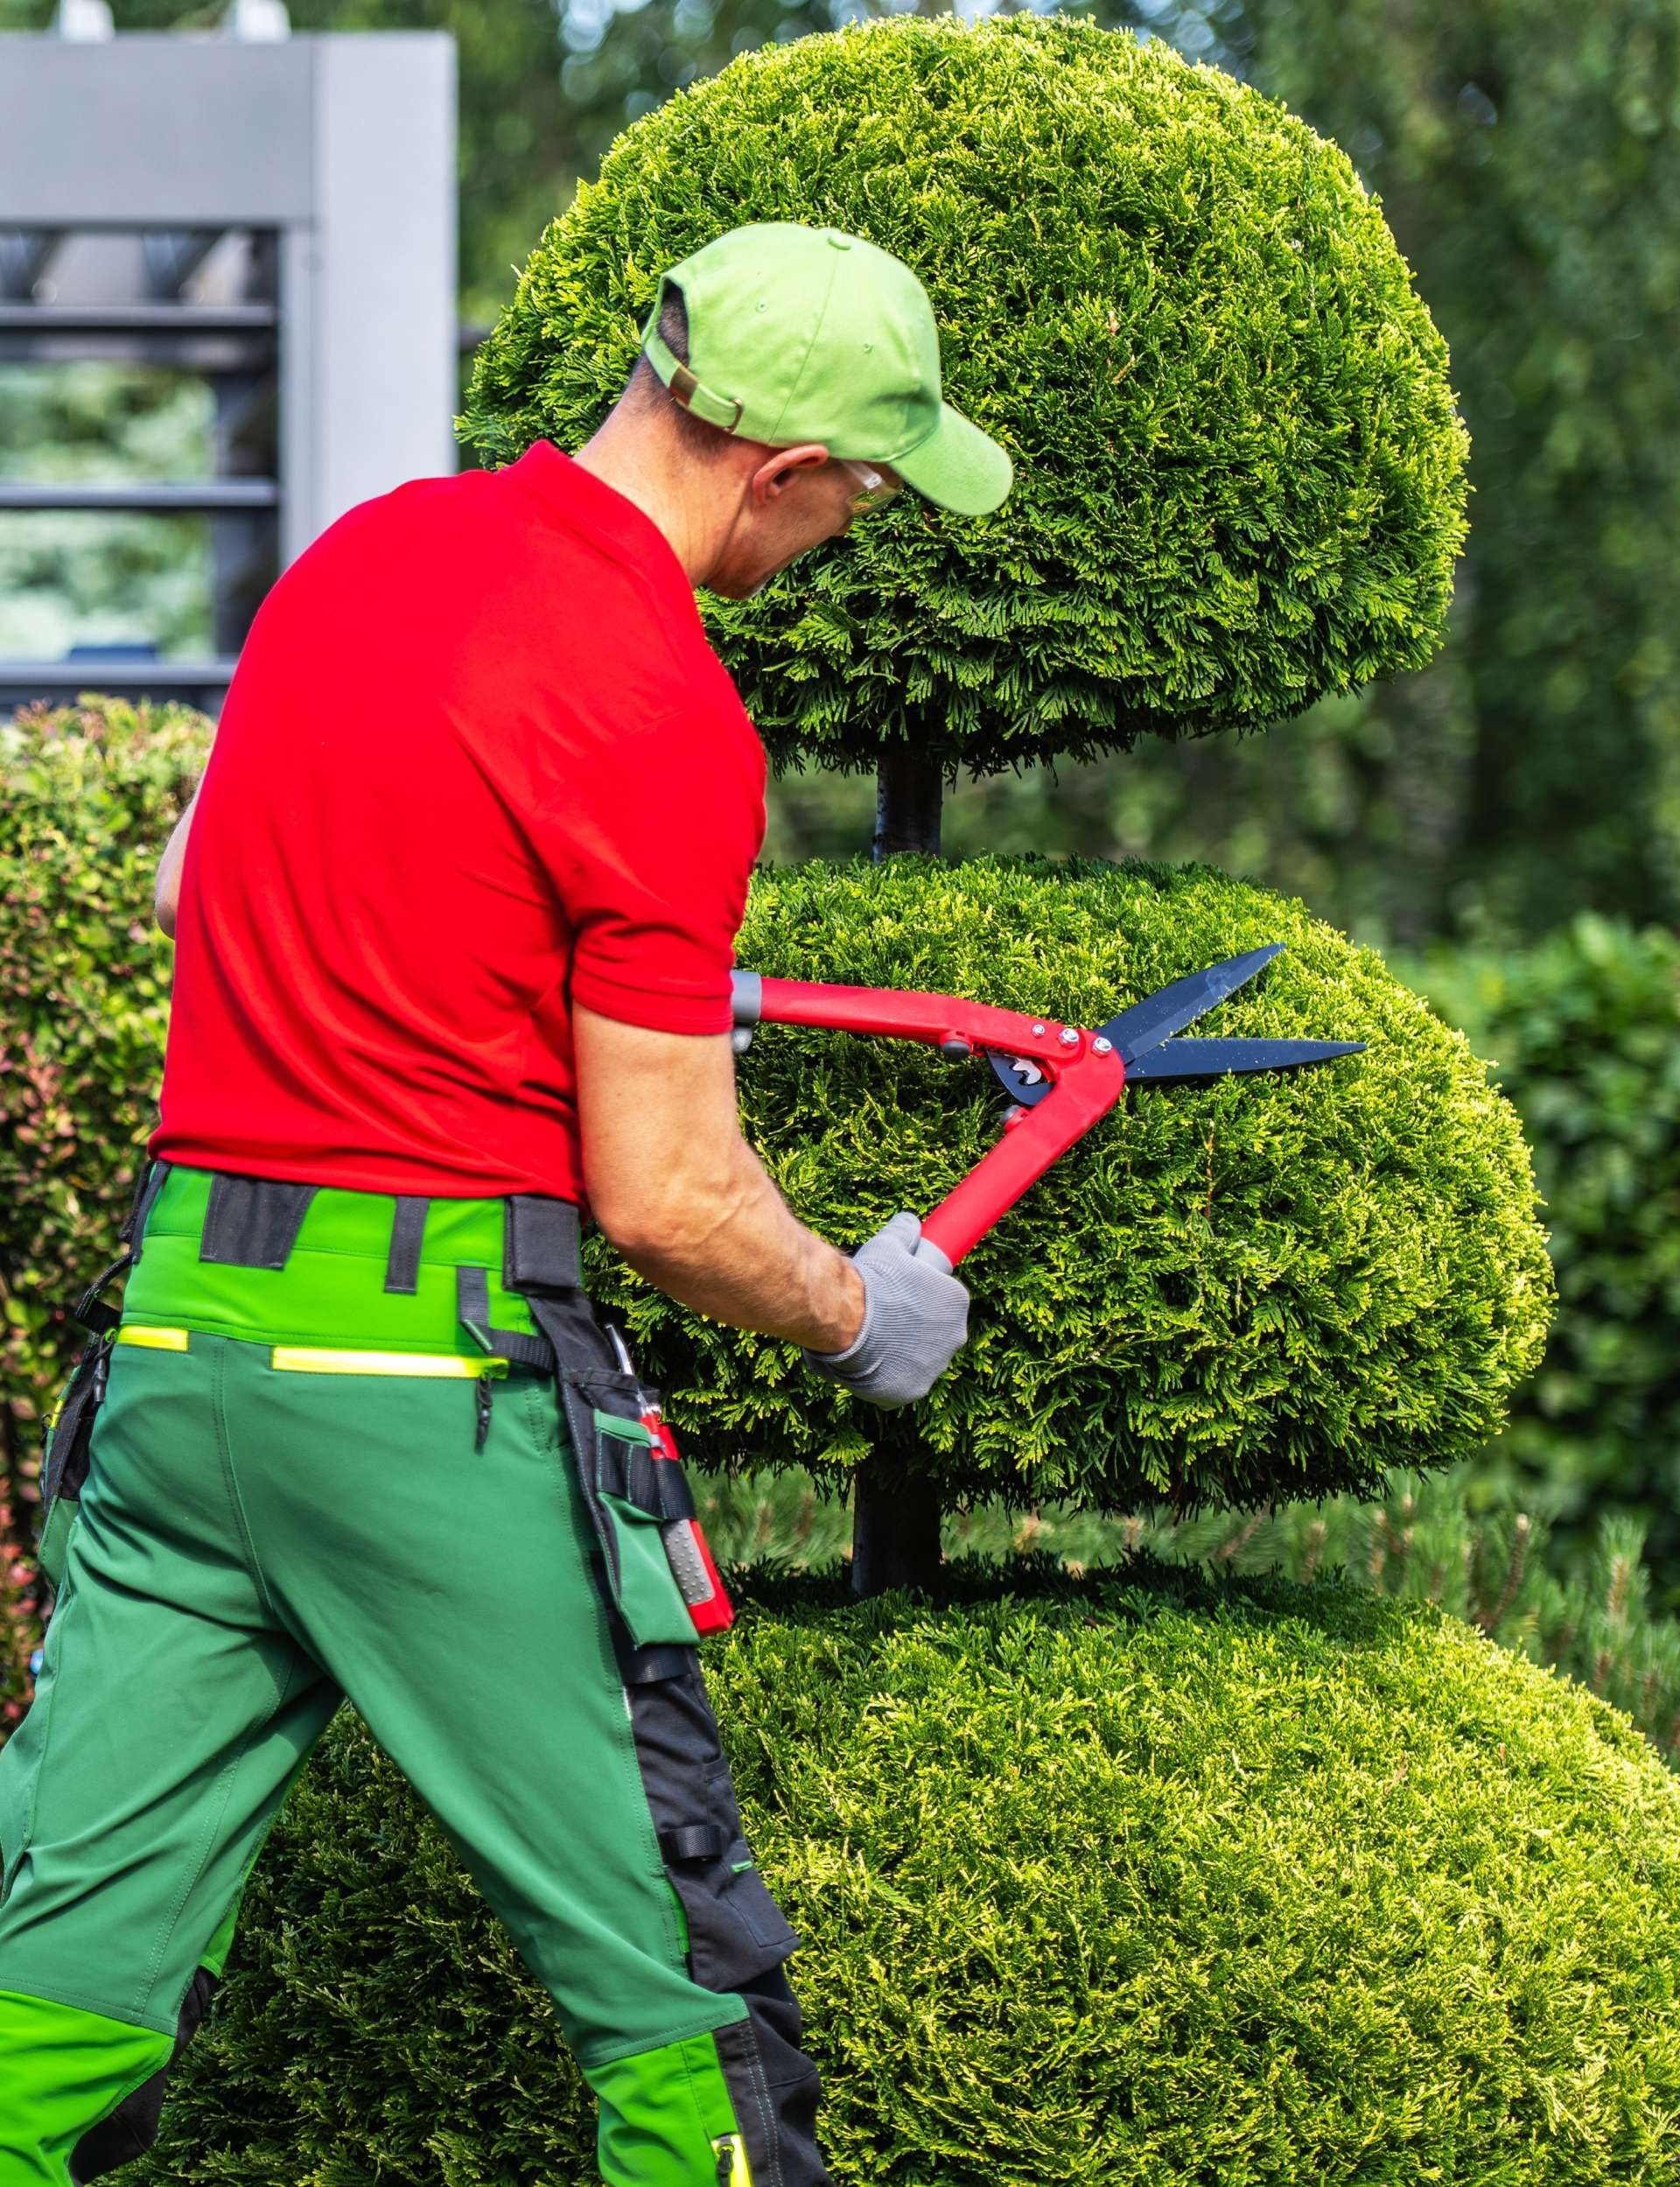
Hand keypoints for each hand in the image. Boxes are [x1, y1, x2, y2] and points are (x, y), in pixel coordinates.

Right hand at [802, 1212, 970, 1408]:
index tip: (897, 1297)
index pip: (942, 1302)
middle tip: (880, 1318)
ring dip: (899, 1354)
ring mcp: (935, 1367)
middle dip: (911, 1328)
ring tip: (869, 1341)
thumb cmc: (872, 1280)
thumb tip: (910, 1221)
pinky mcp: (912, 1391)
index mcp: (957, 1301)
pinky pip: (900, 1384)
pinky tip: (867, 1364)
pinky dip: (886, 1378)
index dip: (918, 1299)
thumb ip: (904, 1232)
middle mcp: (956, 1336)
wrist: (849, 1318)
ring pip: (917, 1361)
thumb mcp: (889, 1244)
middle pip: (934, 1334)